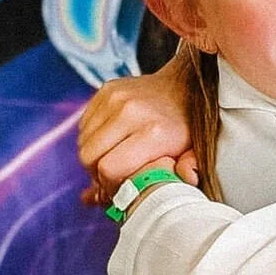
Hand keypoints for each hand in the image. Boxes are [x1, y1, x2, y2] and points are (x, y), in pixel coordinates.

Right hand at [78, 56, 199, 206]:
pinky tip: (110, 140)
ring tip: (112, 156)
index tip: (119, 187)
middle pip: (89, 156)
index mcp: (154, 133)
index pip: (109, 169)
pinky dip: (91, 137)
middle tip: (112, 174)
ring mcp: (115, 98)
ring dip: (93, 155)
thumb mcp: (193, 154)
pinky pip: (83, 125)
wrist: (184, 87)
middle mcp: (131, 112)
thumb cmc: (185, 127)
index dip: (109, 184)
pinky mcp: (105, 90)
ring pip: (82, 141)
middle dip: (96, 172)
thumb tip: (181, 181)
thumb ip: (187, 171)